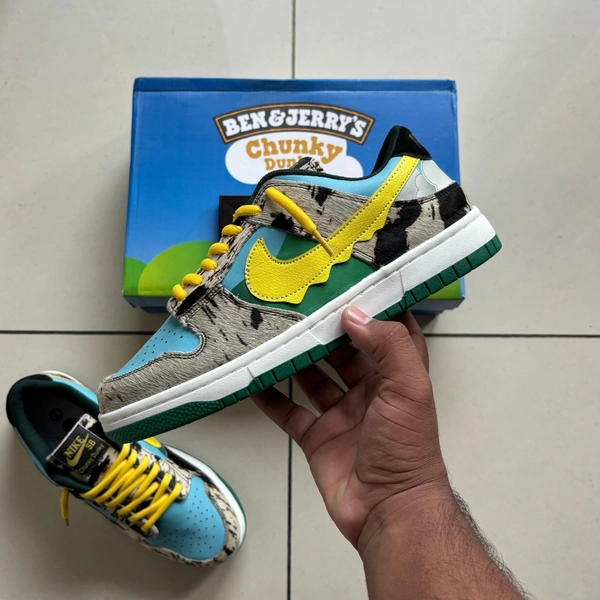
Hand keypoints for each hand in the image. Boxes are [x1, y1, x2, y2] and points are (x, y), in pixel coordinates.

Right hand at [253, 307, 451, 548]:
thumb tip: (353, 314)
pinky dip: (272, 398)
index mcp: (396, 378)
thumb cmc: (406, 446)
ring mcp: (341, 415)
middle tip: (300, 305)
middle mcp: (369, 392)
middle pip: (344, 353)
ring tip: (273, 332)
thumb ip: (388, 346)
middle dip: (325, 332)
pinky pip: (290, 413)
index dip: (378, 310)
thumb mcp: (408, 388)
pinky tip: (255, 378)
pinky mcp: (317, 437)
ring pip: (314, 379)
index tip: (356, 283)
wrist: (387, 509)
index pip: (390, 334)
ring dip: (296, 359)